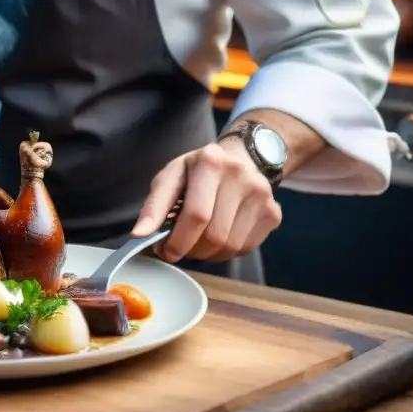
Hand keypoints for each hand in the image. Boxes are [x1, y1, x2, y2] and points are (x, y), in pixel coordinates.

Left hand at [131, 138, 282, 262]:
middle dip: (191, 249)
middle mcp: (241, 176)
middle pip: (214, 235)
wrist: (240, 158)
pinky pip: (245, 248)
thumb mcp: (171, 177)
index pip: (196, 215)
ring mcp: (262, 196)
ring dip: (207, 253)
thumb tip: (139, 235)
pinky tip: (217, 235)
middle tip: (179, 247)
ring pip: (230, 246)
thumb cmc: (197, 170)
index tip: (164, 251)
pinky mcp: (273, 214)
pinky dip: (225, 251)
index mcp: (211, 161)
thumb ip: (154, 206)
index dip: (178, 241)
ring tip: (197, 239)